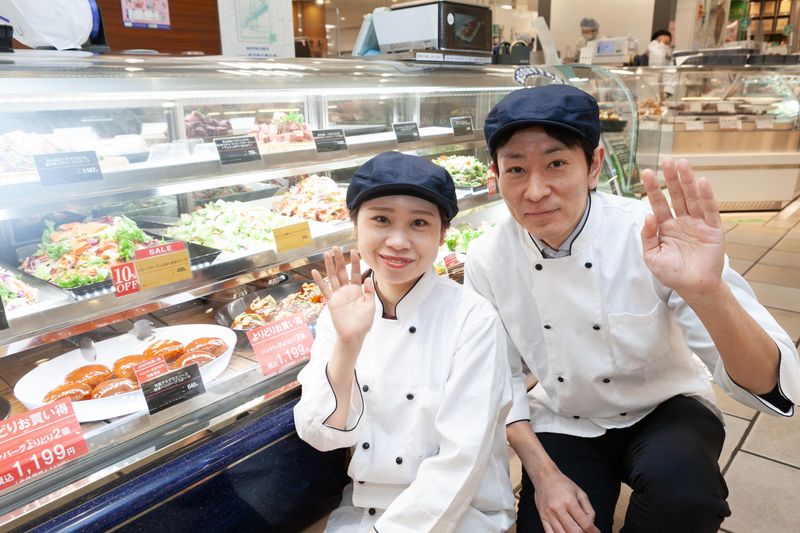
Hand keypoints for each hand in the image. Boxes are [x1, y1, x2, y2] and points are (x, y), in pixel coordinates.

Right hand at [312, 246, 374, 345]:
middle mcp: (346, 290)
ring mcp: (338, 295)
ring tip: (326, 254)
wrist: (354, 335)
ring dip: (329, 266)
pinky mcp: (331, 302)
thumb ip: (369, 292)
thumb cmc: (364, 322)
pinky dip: (319, 281)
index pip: (355, 272)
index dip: (354, 262)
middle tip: (336, 247)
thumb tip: (368, 279)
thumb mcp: (370, 306)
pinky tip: (315, 272)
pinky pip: (325, 289)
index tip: (354, 251)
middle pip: (342, 271)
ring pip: (332, 277)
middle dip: (339, 259)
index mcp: (357, 290)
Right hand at [532, 468, 599, 532]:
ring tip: (576, 532)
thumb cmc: (563, 484)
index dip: (593, 531)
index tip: (596, 532)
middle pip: (574, 531)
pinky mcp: (542, 518)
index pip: (585, 523)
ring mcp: (549, 515)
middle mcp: (558, 510)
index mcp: (570, 502)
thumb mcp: (580, 493)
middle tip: (586, 532)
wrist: (544, 477)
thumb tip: (591, 526)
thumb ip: (589, 510)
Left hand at [641, 158, 724, 297]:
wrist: (694, 288)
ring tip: (682, 164)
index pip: (658, 203)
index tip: (646, 173)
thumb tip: (648, 215)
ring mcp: (698, 224)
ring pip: (692, 198)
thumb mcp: (652, 256)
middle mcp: (682, 221)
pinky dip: (706, 196)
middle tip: (667, 160)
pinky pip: (709, 210)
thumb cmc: (672, 273)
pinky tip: (702, 182)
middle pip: (676, 195)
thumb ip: (648, 236)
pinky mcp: (713, 229)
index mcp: (666, 227)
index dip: (652, 188)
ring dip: (687, 181)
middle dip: (671, 178)